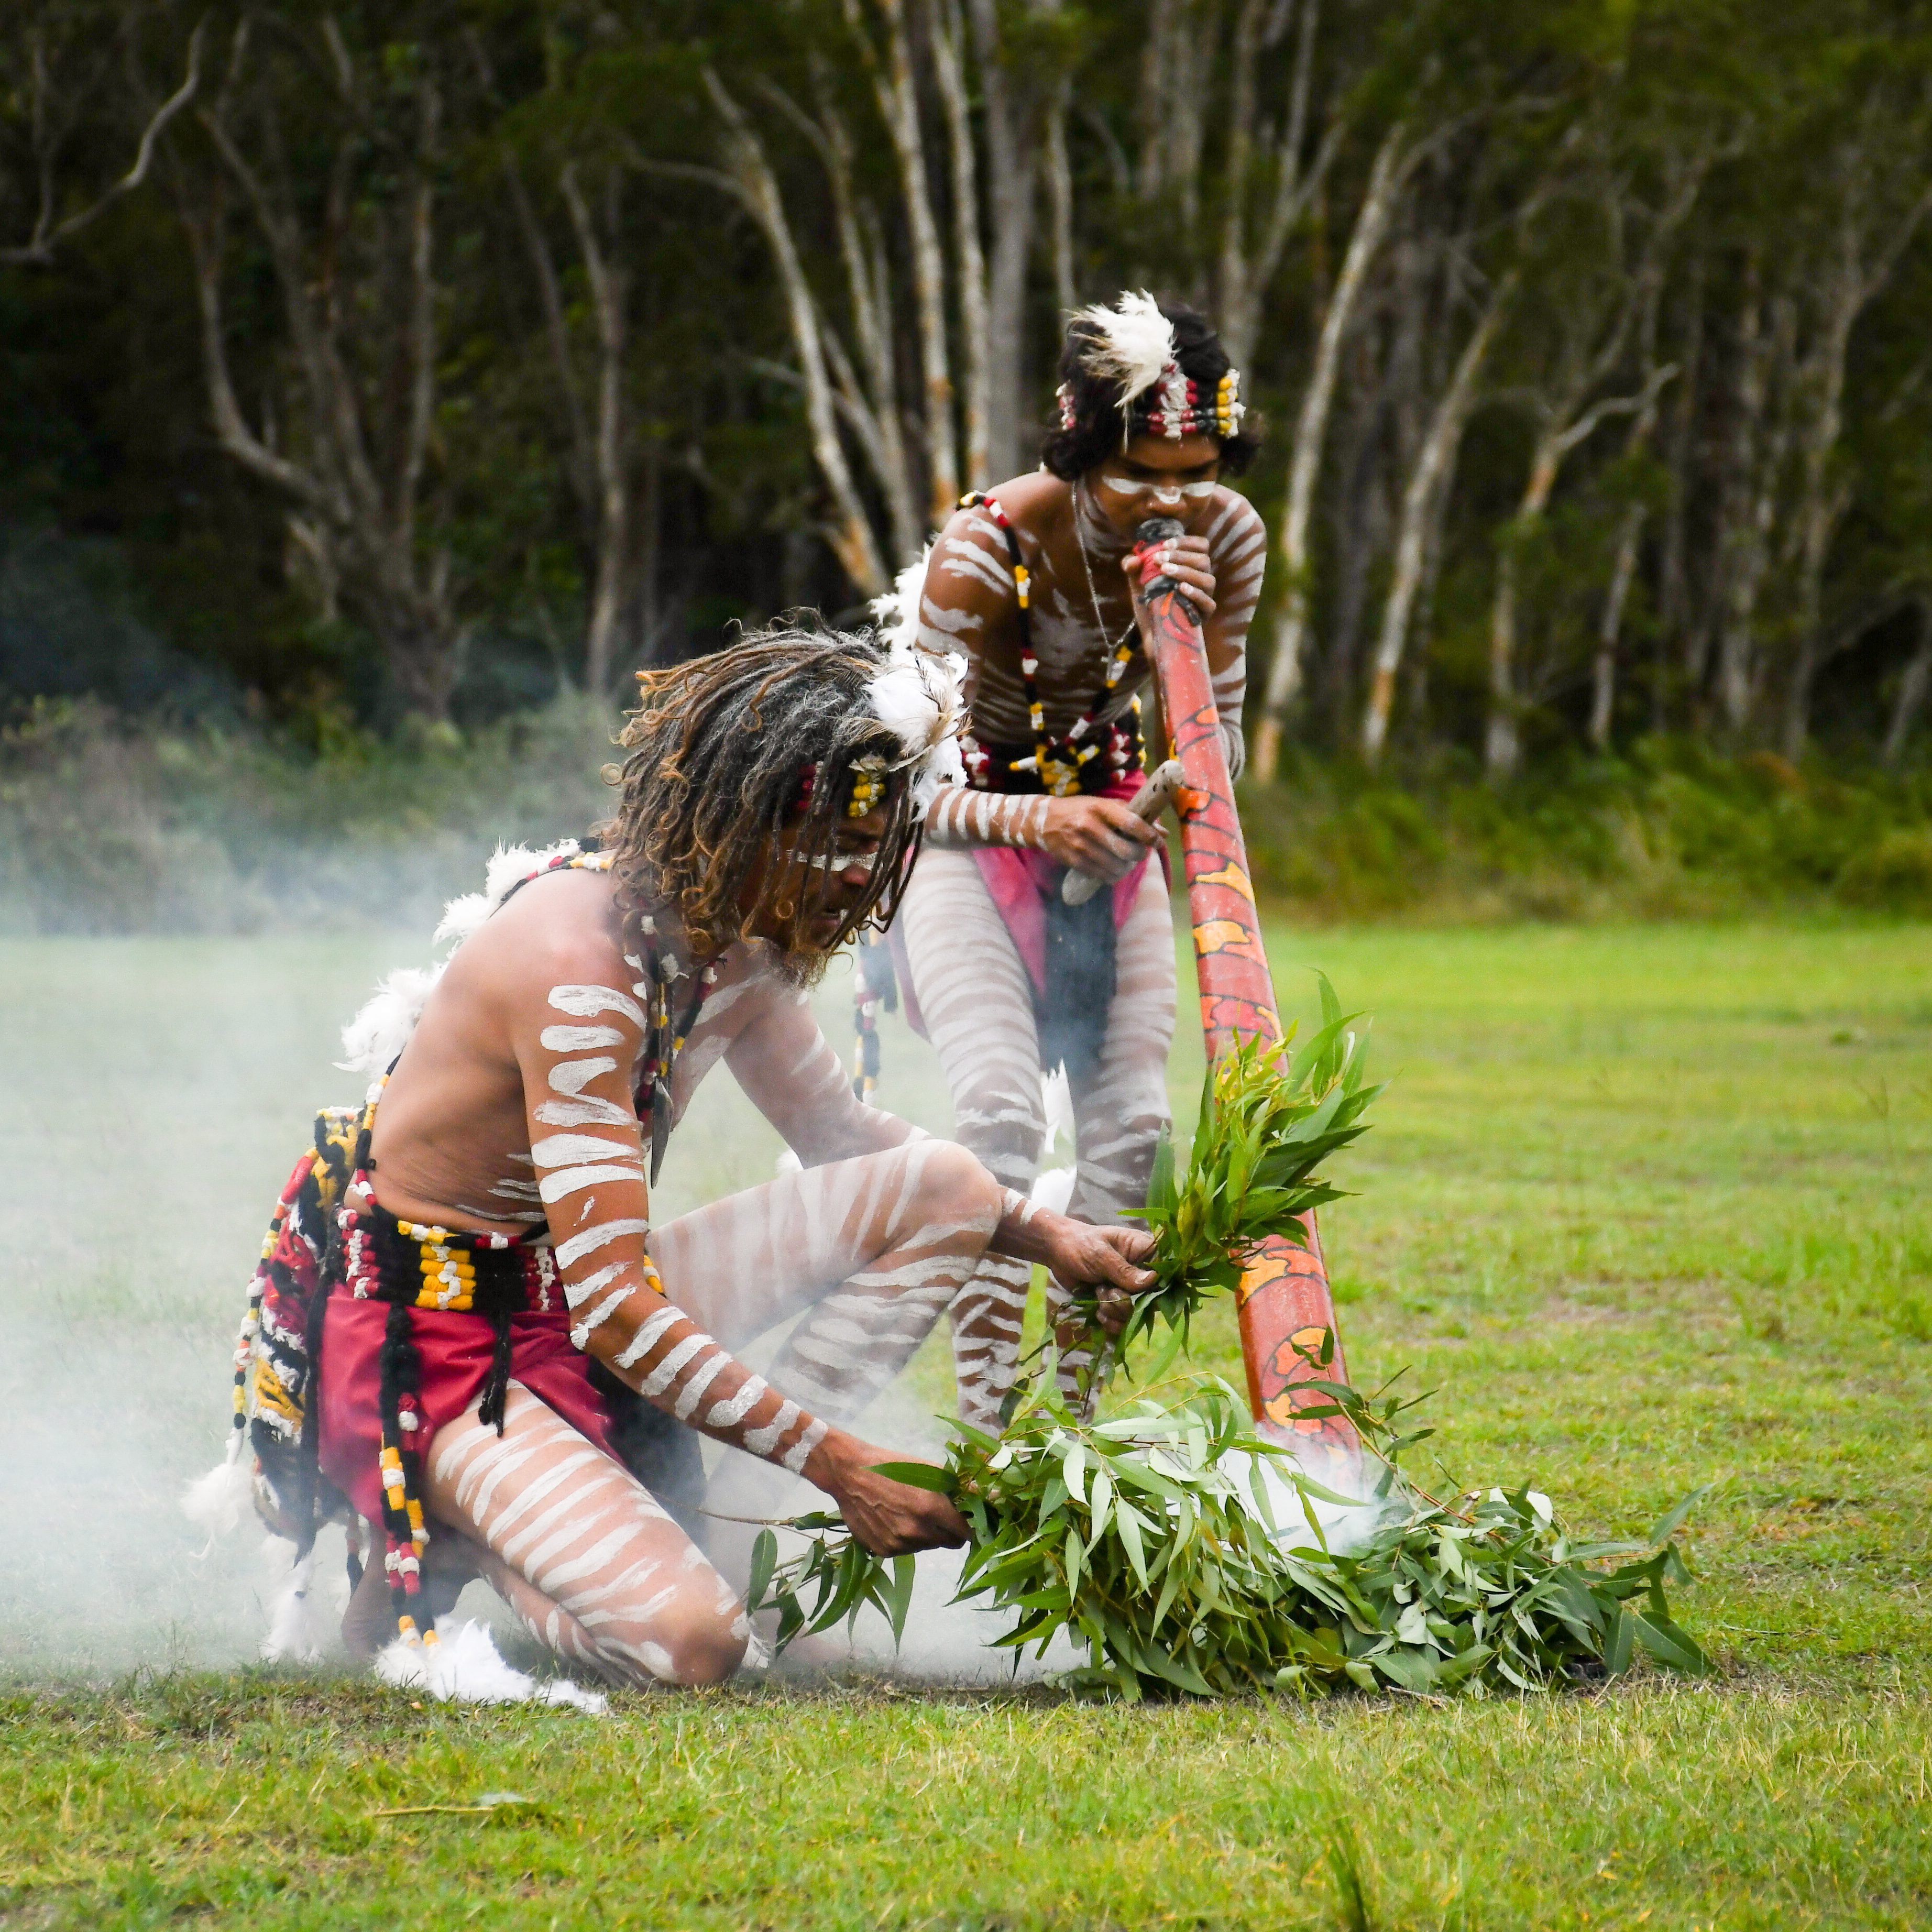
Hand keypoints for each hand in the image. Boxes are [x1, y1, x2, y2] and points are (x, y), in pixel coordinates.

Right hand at [805, 1430, 968, 1555]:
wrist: (850, 1474)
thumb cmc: (892, 1466)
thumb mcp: (927, 1469)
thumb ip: (954, 1487)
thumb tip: (978, 1496)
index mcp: (931, 1509)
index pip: (964, 1533)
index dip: (967, 1527)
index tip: (964, 1521)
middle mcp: (916, 1531)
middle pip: (947, 1542)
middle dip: (947, 1531)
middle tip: (937, 1516)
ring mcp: (898, 1544)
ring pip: (925, 1546)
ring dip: (925, 1535)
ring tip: (909, 1513)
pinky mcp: (883, 1551)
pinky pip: (905, 1550)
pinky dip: (905, 1539)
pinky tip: (893, 1520)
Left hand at [1036, 1215, 1157, 1334]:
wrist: (1057, 1252)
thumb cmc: (1080, 1244)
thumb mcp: (1100, 1254)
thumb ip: (1124, 1270)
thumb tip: (1152, 1280)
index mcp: (1144, 1252)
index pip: (1166, 1272)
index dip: (1157, 1287)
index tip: (1139, 1292)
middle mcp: (1142, 1273)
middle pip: (1152, 1300)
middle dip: (1127, 1303)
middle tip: (1107, 1291)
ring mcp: (1131, 1291)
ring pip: (1136, 1315)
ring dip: (1114, 1311)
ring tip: (1098, 1293)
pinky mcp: (1118, 1305)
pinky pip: (1123, 1324)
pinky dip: (1110, 1323)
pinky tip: (1097, 1312)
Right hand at [1039, 795, 1159, 880]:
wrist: (1043, 821)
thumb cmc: (1080, 810)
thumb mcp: (1103, 805)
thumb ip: (1132, 816)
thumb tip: (1163, 832)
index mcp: (1100, 808)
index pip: (1131, 823)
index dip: (1149, 835)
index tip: (1158, 842)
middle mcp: (1089, 826)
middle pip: (1125, 850)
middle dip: (1139, 855)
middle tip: (1140, 853)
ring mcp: (1080, 845)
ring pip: (1115, 866)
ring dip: (1126, 868)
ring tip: (1127, 862)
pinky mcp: (1073, 860)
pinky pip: (1101, 875)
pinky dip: (1112, 875)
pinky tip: (1113, 869)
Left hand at [1123, 533, 1216, 633]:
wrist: (1151, 635)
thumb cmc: (1149, 604)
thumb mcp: (1138, 583)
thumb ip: (1132, 568)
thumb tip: (1133, 560)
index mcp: (1190, 567)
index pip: (1201, 546)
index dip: (1186, 541)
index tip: (1166, 545)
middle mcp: (1200, 581)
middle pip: (1203, 560)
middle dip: (1180, 556)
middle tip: (1158, 560)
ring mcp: (1204, 599)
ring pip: (1208, 580)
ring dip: (1187, 572)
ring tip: (1166, 571)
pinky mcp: (1203, 616)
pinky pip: (1208, 603)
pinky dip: (1196, 594)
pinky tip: (1180, 589)